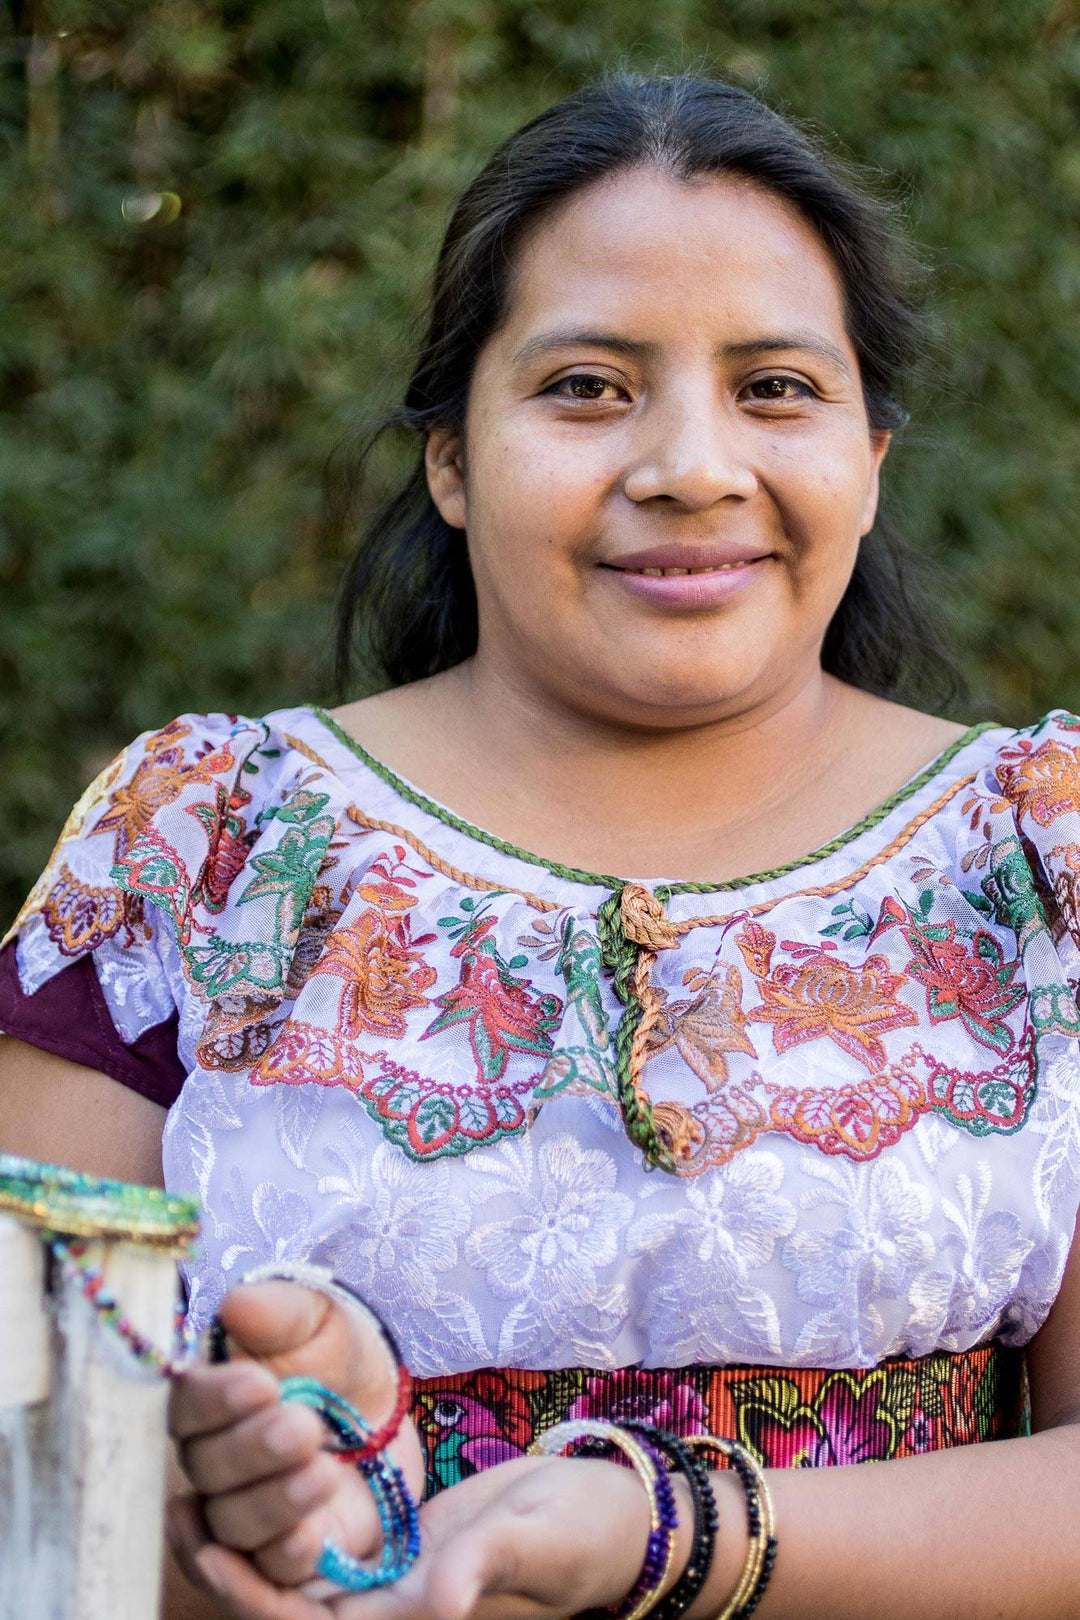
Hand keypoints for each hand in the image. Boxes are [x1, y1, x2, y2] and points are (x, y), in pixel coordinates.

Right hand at [166, 1279, 424, 1609]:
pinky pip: (267, 1572)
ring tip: (324, 1469)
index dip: (215, 1401)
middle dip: (253, 1450)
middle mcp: (213, 1462)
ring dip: (274, 1500)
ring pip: (232, 1523)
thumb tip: (236, 1305)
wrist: (385, 1408)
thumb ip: (278, 1313)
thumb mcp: (319, 1319)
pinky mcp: (284, 1553)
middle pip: (207, 1469)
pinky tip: (312, 1533)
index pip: (185, 1406)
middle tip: (302, 1426)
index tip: (260, 1383)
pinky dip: (285, 1554)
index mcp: (208, 1400)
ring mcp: (243, 1512)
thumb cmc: (336, 1355)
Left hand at [169, 1447, 690, 1619]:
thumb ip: (484, 1569)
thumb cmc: (582, 1535)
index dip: (254, 1598)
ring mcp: (394, 1583)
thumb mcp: (536, 1543)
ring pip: (302, 1574)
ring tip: (201, 1481)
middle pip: (291, 1606)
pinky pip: (333, 1542)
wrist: (610, 1515)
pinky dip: (292, 1512)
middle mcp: (392, 1613)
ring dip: (252, 1537)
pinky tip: (264, 1467)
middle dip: (232, 1565)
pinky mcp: (402, 1549)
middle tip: (181, 1502)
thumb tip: (436, 1607)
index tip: (206, 1547)